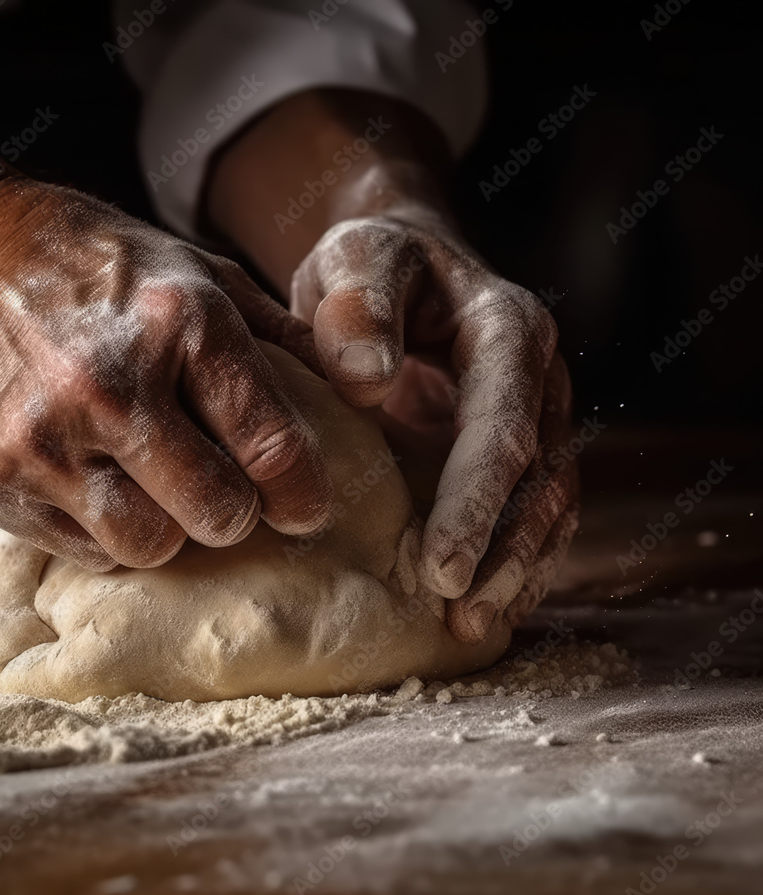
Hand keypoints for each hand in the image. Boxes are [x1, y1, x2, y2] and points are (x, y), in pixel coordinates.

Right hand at [0, 178, 333, 570]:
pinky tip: (98, 488)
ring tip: (156, 493)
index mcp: (177, 323)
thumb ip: (274, 331)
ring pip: (150, 545)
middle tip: (225, 498)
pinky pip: (84, 550)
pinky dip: (106, 533)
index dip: (302, 493)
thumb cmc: (83, 261)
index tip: (304, 509)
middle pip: (218, 513)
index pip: (272, 446)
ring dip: (168, 530)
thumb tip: (359, 386)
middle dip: (234, 514)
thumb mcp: (187, 266)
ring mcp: (45, 439)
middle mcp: (111, 386)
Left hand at [290, 207, 578, 641]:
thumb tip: (368, 378)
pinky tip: (478, 607)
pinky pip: (531, 515)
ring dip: (516, 570)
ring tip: (470, 625)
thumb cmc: (373, 269)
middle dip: (502, 549)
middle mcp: (538, 381)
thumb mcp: (357, 258)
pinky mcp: (517, 454)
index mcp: (508, 331)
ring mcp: (536, 420)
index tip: (441, 564)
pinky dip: (512, 563)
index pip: (504, 425)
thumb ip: (361, 301)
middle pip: (541, 477)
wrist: (401, 272)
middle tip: (460, 611)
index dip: (477, 499)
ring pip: (548, 506)